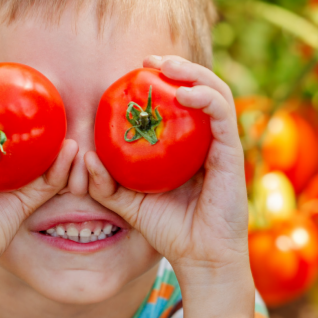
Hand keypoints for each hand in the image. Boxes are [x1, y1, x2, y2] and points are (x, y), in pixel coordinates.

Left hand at [86, 55, 250, 285]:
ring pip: (216, 92)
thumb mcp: (127, 202)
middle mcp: (207, 138)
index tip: (138, 68)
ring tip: (167, 66)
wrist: (197, 258)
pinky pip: (223, 115)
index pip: (180, 100)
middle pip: (200, 87)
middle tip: (150, 59)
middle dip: (178, 65)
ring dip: (194, 72)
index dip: (163, 78)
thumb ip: (105, 182)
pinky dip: (206, 98)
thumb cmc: (166, 228)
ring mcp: (222, 144)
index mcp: (186, 144)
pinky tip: (185, 93)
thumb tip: (85, 156)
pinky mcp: (232, 153)